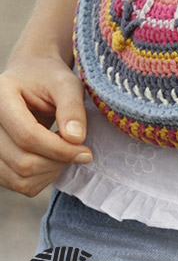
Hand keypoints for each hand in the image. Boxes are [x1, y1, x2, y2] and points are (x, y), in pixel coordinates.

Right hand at [0, 51, 92, 196]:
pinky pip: (18, 184)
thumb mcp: (66, 83)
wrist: (31, 77)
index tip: (85, 152)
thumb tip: (76, 138)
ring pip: (19, 178)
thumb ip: (72, 107)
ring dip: (50, 172)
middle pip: (22, 161)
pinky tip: (53, 159)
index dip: (60, 149)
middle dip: (58, 161)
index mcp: (1, 97)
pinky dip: (41, 178)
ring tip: (66, 152)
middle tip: (80, 151)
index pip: (27, 135)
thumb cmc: (50, 78)